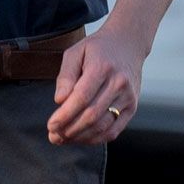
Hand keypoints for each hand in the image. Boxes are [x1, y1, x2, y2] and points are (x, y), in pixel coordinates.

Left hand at [46, 24, 145, 146]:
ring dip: (81, 137)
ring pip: (103, 125)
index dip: (65, 115)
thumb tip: (59, 100)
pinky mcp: (133, 107)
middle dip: (70, 129)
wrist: (128, 44)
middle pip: (92, 115)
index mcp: (102, 67)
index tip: (51, 125)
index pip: (82, 97)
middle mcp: (118, 83)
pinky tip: (81, 138)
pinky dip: (96, 139)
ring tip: (63, 138)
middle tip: (54, 136)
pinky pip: (114, 130)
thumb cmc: (97, 49)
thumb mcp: (75, 52)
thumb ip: (66, 75)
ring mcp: (128, 96)